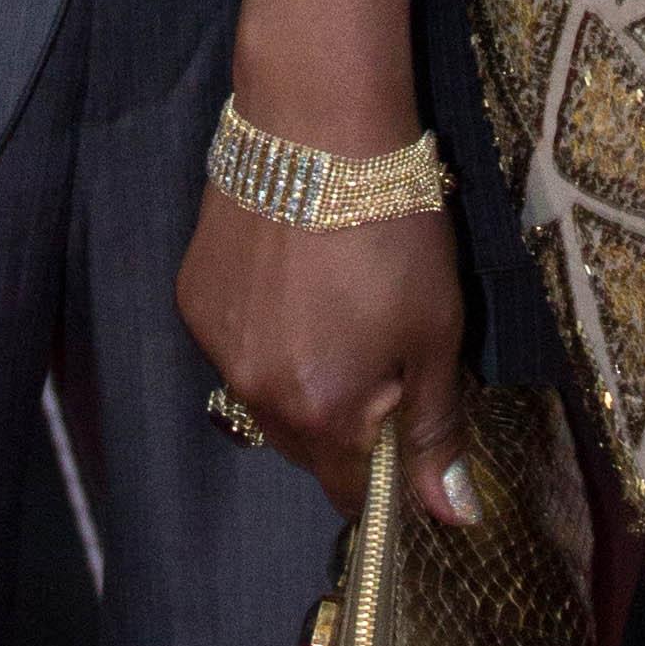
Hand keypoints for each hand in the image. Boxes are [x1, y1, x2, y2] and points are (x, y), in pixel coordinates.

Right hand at [176, 163, 473, 526]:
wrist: (317, 129)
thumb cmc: (394, 232)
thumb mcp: (437, 333)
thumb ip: (435, 430)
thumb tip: (452, 516)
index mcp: (321, 414)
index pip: (350, 492)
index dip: (386, 471)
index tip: (407, 422)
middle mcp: (255, 395)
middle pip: (307, 443)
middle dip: (345, 416)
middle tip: (382, 342)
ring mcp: (216, 346)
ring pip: (267, 393)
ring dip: (301, 373)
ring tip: (333, 300)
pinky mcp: (192, 299)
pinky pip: (235, 345)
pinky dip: (264, 329)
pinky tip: (290, 273)